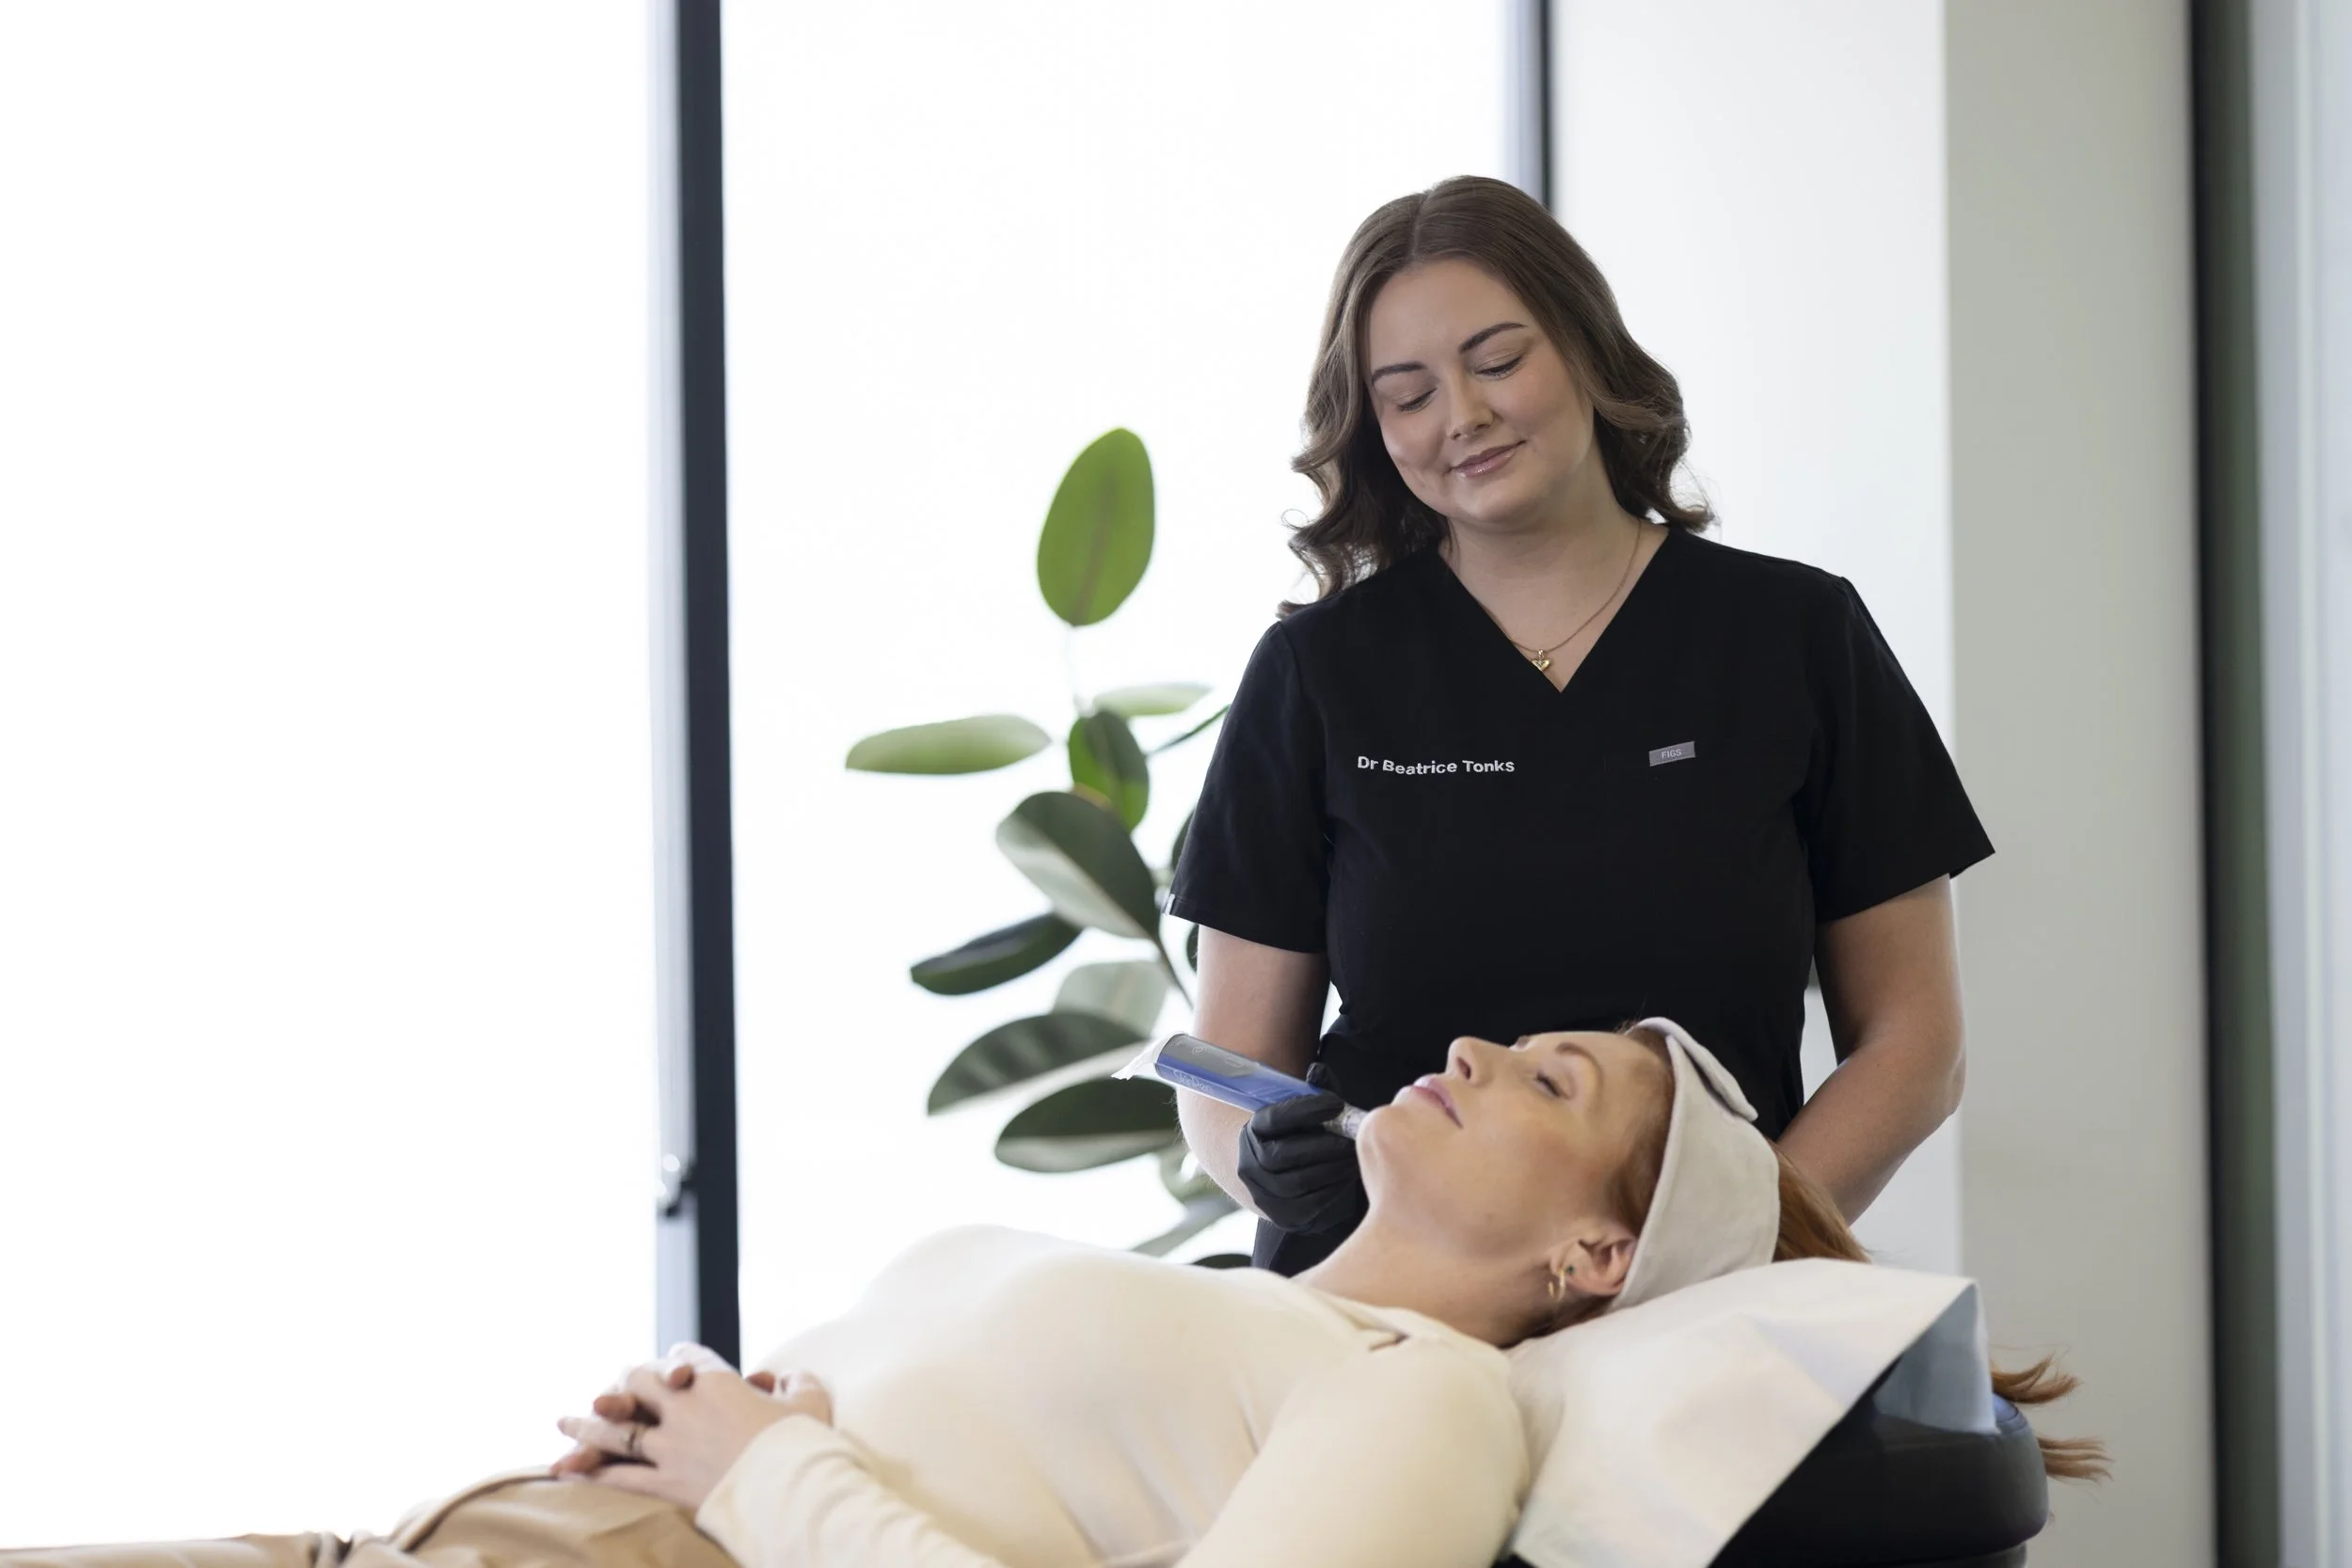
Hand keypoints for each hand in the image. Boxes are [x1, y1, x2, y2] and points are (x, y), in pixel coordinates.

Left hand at [556, 1352, 833, 1512]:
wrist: (791, 1489)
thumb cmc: (803, 1445)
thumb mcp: (809, 1401)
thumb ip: (794, 1382)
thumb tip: (780, 1379)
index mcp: (717, 1382)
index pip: (685, 1356)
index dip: (676, 1359)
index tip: (672, 1367)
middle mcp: (685, 1409)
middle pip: (639, 1385)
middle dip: (622, 1387)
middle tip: (604, 1394)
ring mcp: (671, 1448)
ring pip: (617, 1431)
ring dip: (587, 1426)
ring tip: (563, 1422)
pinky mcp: (666, 1484)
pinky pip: (620, 1477)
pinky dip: (594, 1473)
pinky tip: (571, 1473)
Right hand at [1237, 1065, 1365, 1234]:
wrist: (1294, 1182)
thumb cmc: (1307, 1137)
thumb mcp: (1310, 1113)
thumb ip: (1316, 1091)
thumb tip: (1318, 1070)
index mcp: (1254, 1131)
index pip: (1274, 1119)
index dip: (1304, 1110)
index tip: (1336, 1103)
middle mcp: (1250, 1164)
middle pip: (1282, 1156)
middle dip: (1322, 1146)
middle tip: (1352, 1140)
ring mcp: (1263, 1194)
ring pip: (1296, 1182)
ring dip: (1330, 1169)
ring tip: (1354, 1158)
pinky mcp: (1283, 1217)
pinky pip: (1309, 1205)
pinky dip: (1332, 1190)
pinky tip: (1348, 1177)